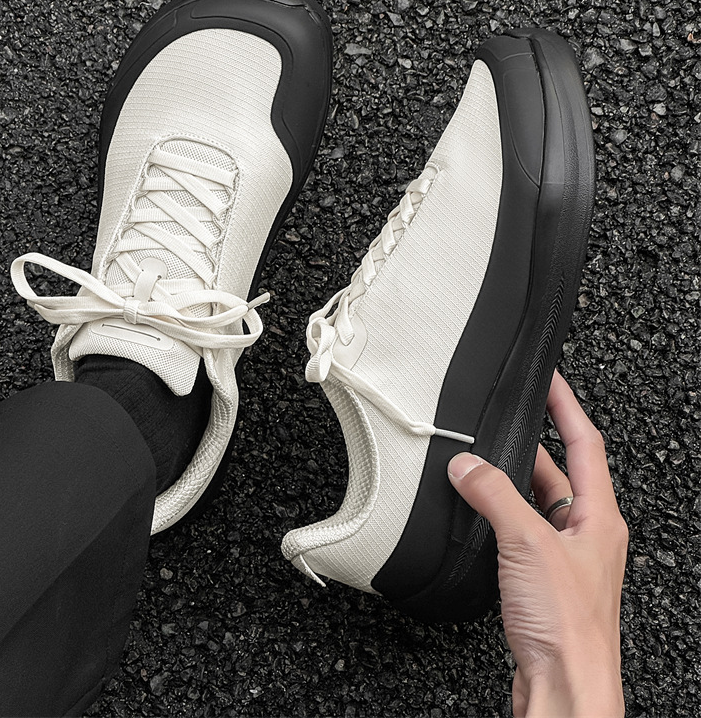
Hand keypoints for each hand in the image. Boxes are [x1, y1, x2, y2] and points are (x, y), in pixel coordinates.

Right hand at [448, 371, 627, 717]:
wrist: (565, 690)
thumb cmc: (567, 628)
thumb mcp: (528, 544)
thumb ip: (495, 497)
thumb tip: (468, 465)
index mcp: (598, 516)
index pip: (585, 443)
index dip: (566, 406)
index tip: (549, 380)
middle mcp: (586, 533)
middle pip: (559, 471)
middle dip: (530, 445)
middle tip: (503, 421)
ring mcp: (564, 557)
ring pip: (536, 502)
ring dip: (509, 482)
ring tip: (480, 464)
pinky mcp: (541, 580)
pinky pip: (520, 531)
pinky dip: (498, 515)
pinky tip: (478, 515)